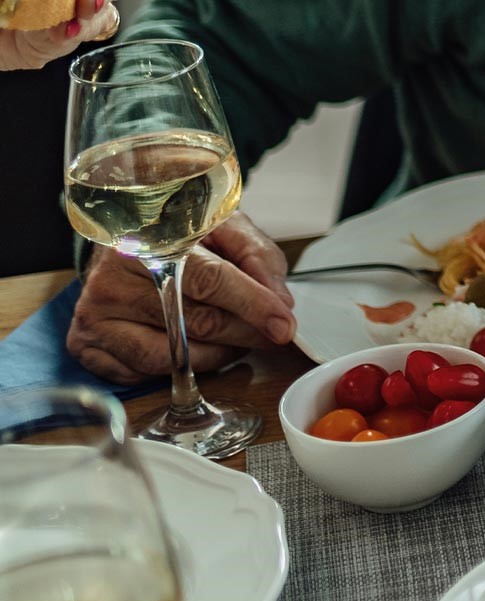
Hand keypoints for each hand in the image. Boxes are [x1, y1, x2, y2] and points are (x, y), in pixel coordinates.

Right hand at [67, 213, 292, 382]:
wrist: (127, 238)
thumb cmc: (180, 235)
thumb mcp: (225, 227)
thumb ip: (257, 257)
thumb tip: (280, 302)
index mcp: (148, 242)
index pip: (209, 280)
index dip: (253, 304)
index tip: (283, 324)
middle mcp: (112, 280)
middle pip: (194, 322)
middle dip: (244, 332)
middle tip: (272, 334)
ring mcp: (94, 316)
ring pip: (170, 356)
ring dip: (217, 355)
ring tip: (238, 340)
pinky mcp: (86, 345)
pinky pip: (144, 373)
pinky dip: (180, 368)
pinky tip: (197, 347)